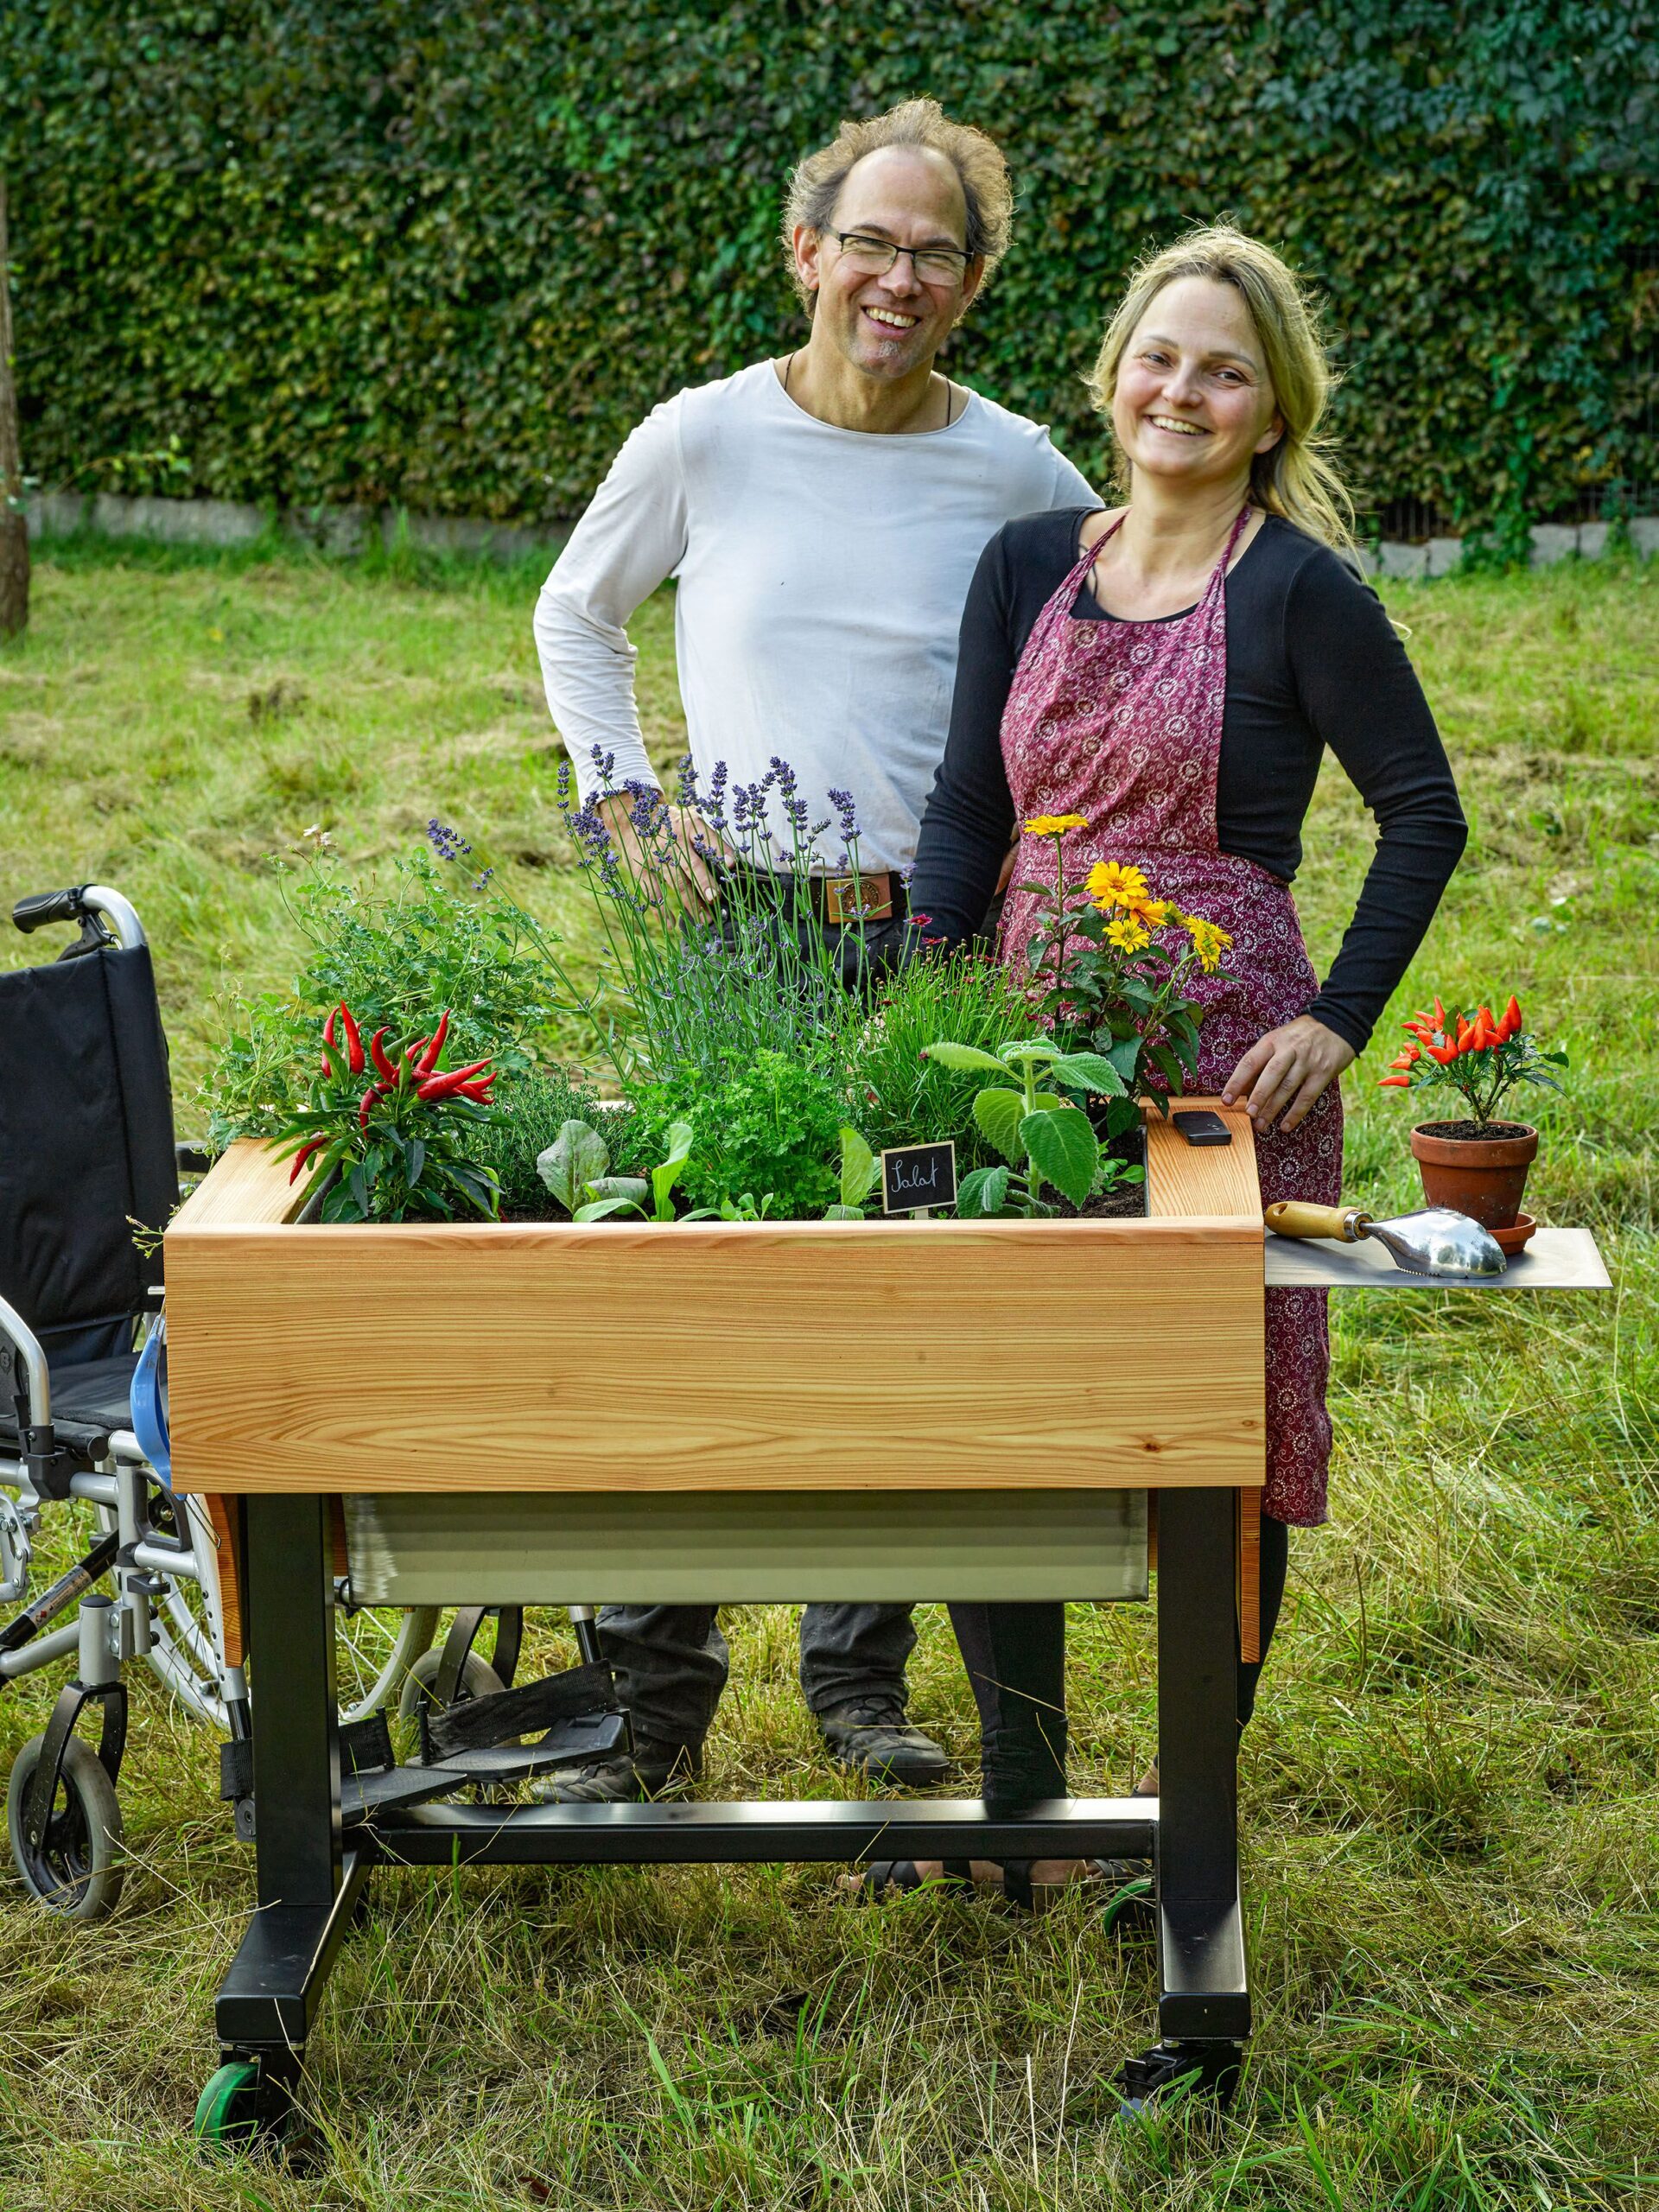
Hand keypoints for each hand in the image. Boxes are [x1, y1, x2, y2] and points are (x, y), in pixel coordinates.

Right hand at [597, 794, 723, 915]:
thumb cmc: (672, 823)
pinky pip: (653, 892)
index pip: (707, 837)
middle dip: (703, 882)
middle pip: (691, 864)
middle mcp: (674, 842)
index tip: (732, 864)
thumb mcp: (691, 819)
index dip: (720, 850)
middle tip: (715, 899)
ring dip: (691, 903)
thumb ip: (710, 837)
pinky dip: (661, 910)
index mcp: (689, 826)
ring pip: (676, 883)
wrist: (632, 819)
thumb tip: (732, 863)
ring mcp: (657, 858)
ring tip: (705, 920)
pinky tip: (672, 924)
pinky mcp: (643, 870)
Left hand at [1221, 1014, 1354, 1133]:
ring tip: (1261, 1124)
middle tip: (1248, 1114)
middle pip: (1271, 1074)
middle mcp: (1289, 1050)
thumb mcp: (1277, 1040)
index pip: (1250, 1062)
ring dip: (1273, 1108)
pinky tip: (1285, 1125)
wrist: (1335, 1024)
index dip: (1237, 1082)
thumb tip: (1241, 1089)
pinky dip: (1296, 1112)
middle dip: (1258, 1096)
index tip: (1226, 1099)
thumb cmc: (1298, 1037)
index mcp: (1272, 1041)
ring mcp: (1307, 1061)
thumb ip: (1261, 1062)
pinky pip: (1308, 1096)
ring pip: (1288, 1087)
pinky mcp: (1323, 1072)